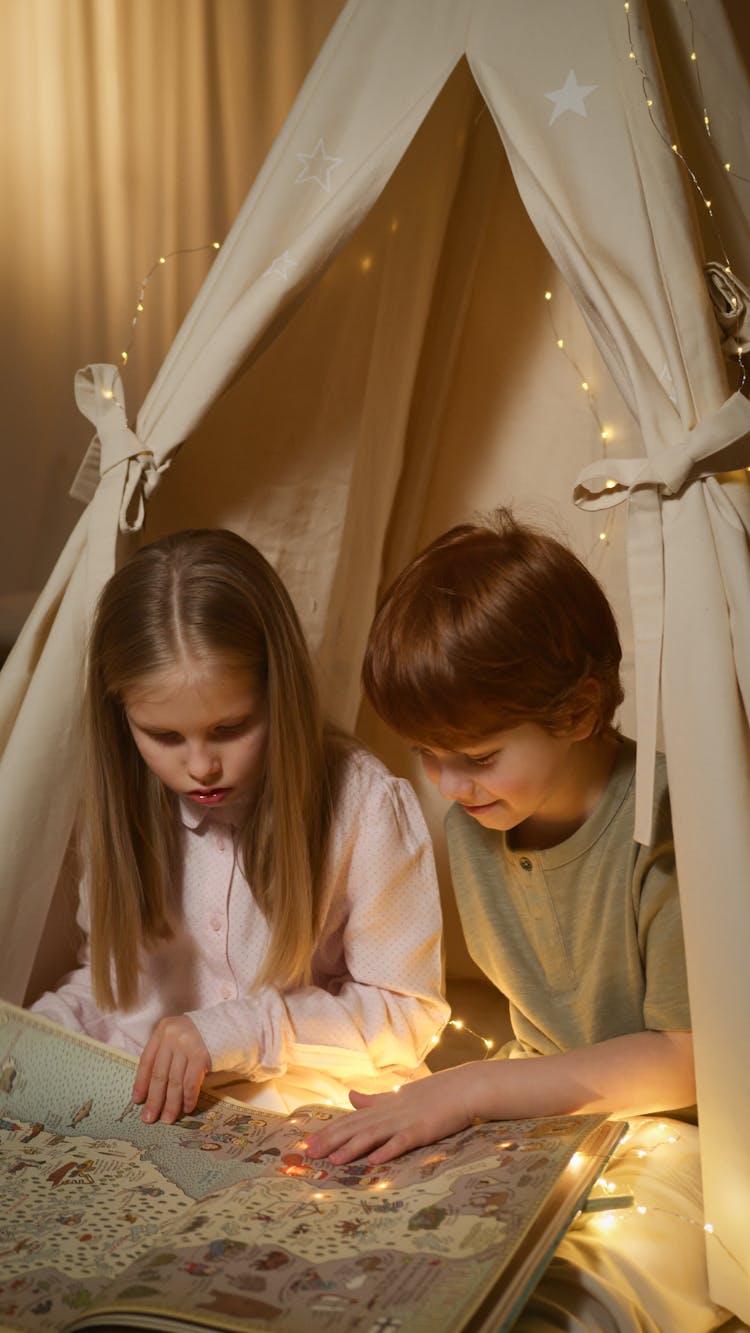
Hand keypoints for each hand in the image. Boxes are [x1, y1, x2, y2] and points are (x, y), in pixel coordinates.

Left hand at [132, 1016, 210, 1123]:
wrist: (228, 1025)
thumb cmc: (199, 1036)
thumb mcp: (177, 1037)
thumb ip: (165, 1054)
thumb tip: (152, 1091)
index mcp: (162, 1030)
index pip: (146, 1061)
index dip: (141, 1083)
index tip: (137, 1101)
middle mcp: (172, 1036)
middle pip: (159, 1073)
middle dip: (154, 1099)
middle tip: (149, 1118)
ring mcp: (186, 1045)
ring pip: (174, 1081)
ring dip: (171, 1103)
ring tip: (167, 1118)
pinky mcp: (201, 1055)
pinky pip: (190, 1082)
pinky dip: (188, 1097)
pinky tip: (187, 1108)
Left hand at [305, 1064, 479, 1164]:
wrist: (463, 1088)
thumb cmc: (433, 1093)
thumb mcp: (397, 1095)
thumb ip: (373, 1099)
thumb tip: (351, 1096)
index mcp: (383, 1106)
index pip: (350, 1120)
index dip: (329, 1131)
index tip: (307, 1143)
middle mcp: (389, 1113)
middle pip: (355, 1127)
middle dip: (332, 1141)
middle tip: (309, 1155)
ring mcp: (404, 1121)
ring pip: (373, 1136)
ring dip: (352, 1148)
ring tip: (333, 1161)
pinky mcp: (421, 1130)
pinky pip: (402, 1142)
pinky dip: (388, 1151)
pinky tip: (374, 1161)